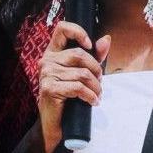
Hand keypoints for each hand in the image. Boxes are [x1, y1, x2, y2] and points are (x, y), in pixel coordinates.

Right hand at [36, 20, 109, 152]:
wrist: (55, 124)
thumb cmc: (68, 97)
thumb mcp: (82, 74)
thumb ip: (94, 56)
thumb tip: (106, 39)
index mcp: (53, 53)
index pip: (62, 28)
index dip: (78, 32)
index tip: (90, 45)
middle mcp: (46, 60)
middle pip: (79, 54)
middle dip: (96, 69)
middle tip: (100, 82)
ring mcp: (46, 74)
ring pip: (82, 73)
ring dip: (96, 86)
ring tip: (97, 94)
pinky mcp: (49, 89)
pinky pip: (78, 87)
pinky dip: (90, 95)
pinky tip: (93, 101)